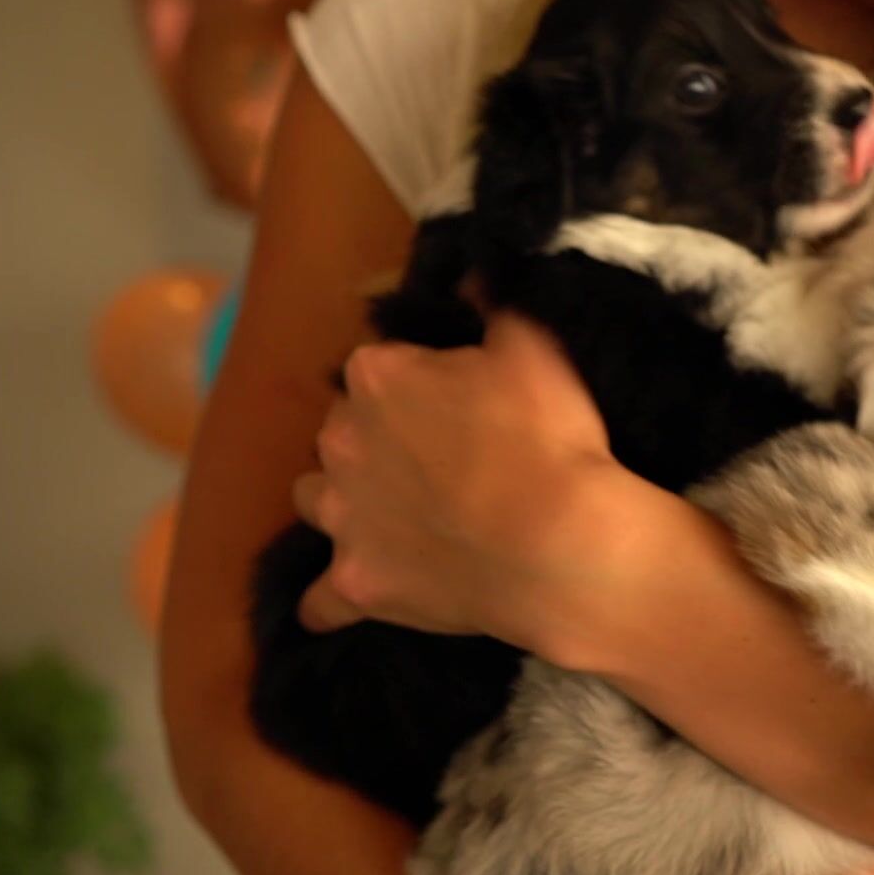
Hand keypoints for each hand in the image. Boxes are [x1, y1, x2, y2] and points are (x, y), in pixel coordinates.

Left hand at [292, 310, 620, 646]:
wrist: (559, 545)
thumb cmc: (550, 437)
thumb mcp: (536, 346)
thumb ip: (495, 303)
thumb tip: (472, 272)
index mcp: (377, 378)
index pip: (375, 368)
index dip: (415, 384)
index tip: (454, 402)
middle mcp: (342, 443)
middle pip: (340, 433)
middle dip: (373, 441)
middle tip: (433, 460)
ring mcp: (344, 519)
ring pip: (314, 501)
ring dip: (341, 502)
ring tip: (387, 514)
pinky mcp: (359, 583)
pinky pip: (320, 602)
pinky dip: (328, 602)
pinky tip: (341, 602)